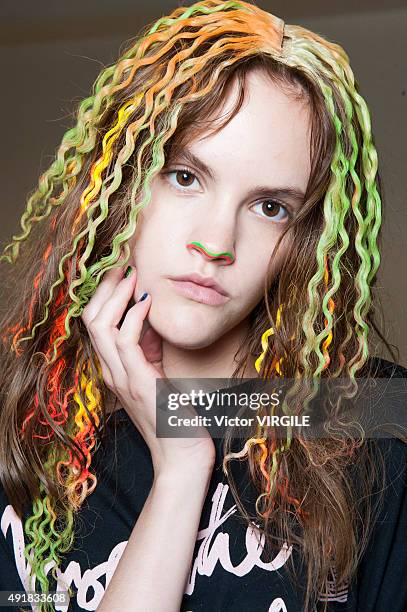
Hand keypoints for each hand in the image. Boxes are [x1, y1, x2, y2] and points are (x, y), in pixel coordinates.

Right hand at [81, 261, 215, 478]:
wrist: (182, 455)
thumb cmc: (173, 415)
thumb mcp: (157, 373)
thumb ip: (149, 348)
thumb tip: (150, 319)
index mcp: (114, 369)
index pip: (95, 324)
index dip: (104, 295)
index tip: (122, 272)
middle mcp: (111, 372)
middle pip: (90, 319)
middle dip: (105, 288)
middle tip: (122, 265)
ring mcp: (122, 378)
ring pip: (100, 326)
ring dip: (116, 296)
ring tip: (132, 275)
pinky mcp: (140, 382)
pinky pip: (125, 341)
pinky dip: (133, 316)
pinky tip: (147, 302)